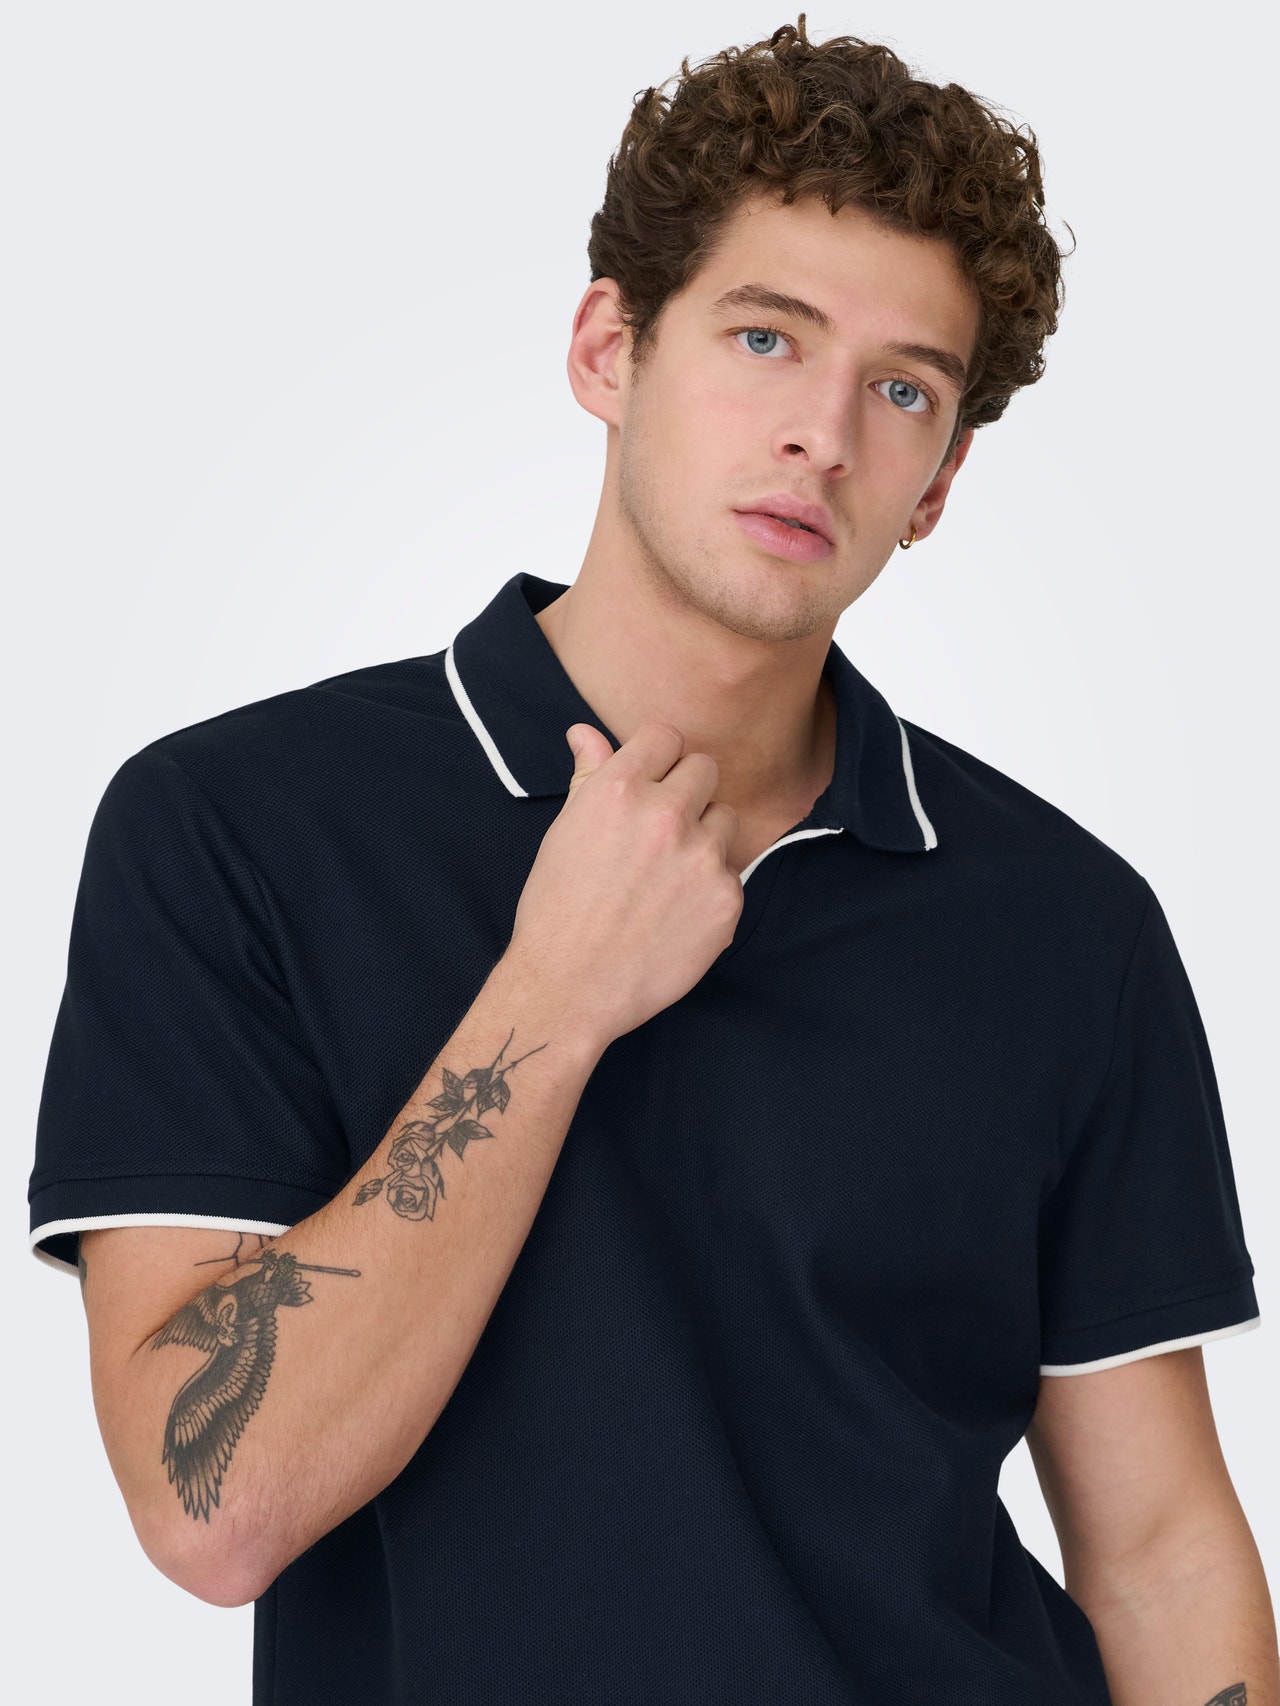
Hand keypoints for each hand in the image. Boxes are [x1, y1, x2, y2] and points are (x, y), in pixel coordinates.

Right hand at [505, 721, 742, 1046]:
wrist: (570, 986)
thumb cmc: (557, 908)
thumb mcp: (565, 831)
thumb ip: (589, 774)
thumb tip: (585, 732)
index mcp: (620, 789)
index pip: (666, 737)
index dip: (657, 761)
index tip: (649, 785)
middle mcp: (666, 814)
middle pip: (705, 769)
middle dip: (686, 792)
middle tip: (659, 832)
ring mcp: (703, 857)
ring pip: (726, 818)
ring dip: (704, 838)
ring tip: (666, 876)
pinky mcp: (727, 899)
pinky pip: (732, 873)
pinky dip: (710, 889)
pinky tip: (675, 913)